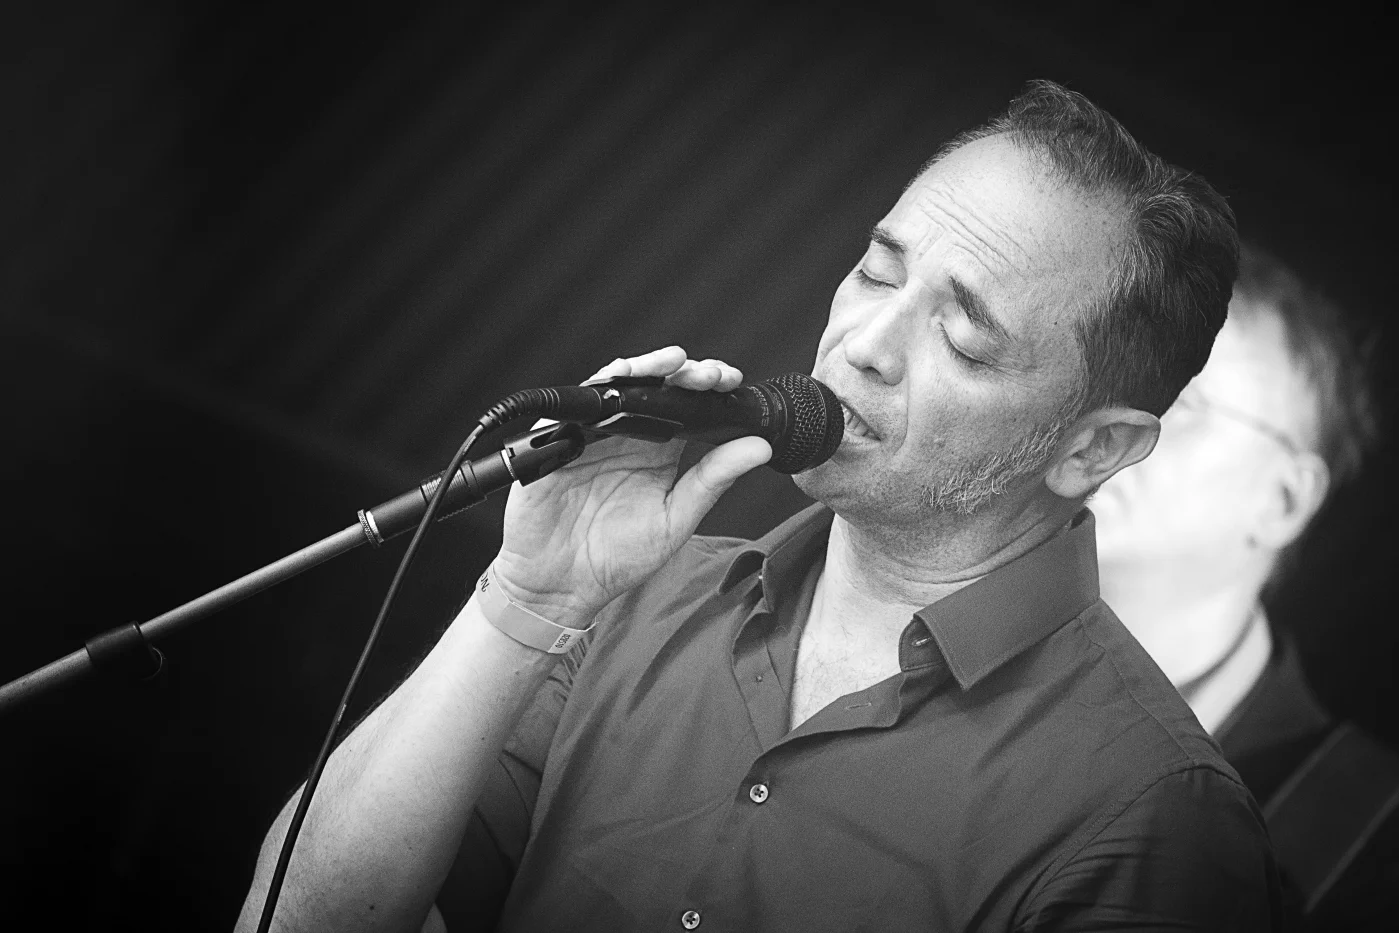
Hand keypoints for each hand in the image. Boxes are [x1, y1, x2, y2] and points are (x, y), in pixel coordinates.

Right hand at [492, 346, 772, 627]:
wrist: (562, 587)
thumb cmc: (616, 559)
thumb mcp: (676, 519)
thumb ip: (713, 479)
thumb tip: (760, 447)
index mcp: (659, 452)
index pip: (689, 408)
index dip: (710, 390)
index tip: (733, 384)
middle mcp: (628, 436)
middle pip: (659, 389)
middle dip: (687, 374)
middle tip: (711, 375)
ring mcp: (593, 434)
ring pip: (621, 385)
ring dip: (649, 368)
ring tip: (676, 363)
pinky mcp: (559, 438)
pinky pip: (579, 403)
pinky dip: (602, 385)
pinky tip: (624, 377)